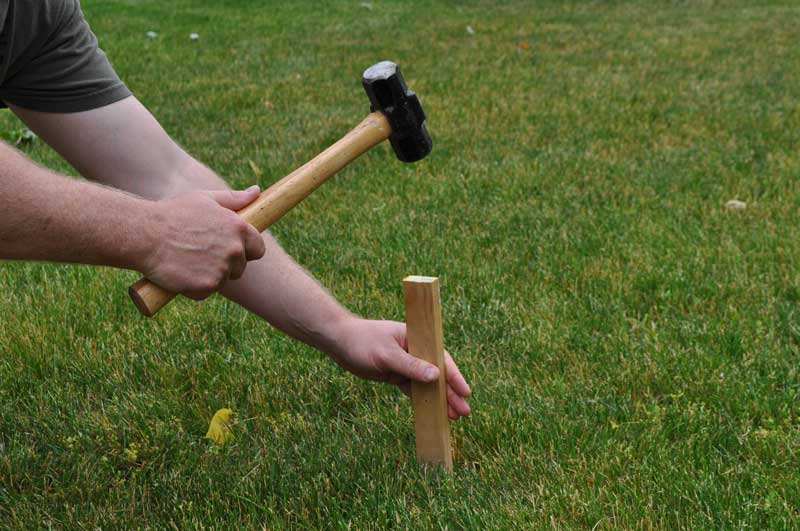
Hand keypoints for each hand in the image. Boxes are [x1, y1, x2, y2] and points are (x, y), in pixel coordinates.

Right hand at [139, 186, 265, 298]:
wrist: (143, 234)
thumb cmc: (172, 214)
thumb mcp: (204, 199)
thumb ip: (233, 198)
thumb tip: (256, 191)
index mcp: (238, 227)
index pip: (258, 248)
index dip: (246, 250)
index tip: (231, 249)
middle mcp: (234, 250)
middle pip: (241, 267)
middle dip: (226, 264)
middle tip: (200, 254)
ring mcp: (221, 270)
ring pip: (222, 280)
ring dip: (209, 275)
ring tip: (187, 260)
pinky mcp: (206, 287)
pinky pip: (206, 292)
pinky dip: (194, 287)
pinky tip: (181, 272)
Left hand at [330, 318, 470, 418]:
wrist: (339, 342)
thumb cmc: (362, 342)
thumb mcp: (386, 355)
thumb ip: (410, 366)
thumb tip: (436, 376)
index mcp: (417, 338)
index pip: (441, 358)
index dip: (454, 376)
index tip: (466, 392)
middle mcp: (415, 350)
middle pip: (438, 373)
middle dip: (451, 393)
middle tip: (464, 412)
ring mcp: (407, 363)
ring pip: (427, 384)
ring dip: (439, 399)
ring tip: (454, 417)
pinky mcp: (397, 374)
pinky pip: (413, 389)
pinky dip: (422, 401)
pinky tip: (433, 413)